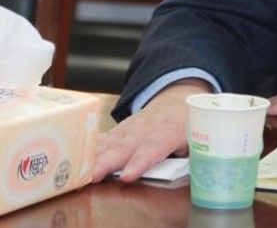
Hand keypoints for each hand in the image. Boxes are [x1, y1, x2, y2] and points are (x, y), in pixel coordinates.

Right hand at [92, 79, 211, 182]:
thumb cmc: (189, 125)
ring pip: (112, 141)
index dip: (141, 160)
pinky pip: (105, 138)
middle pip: (128, 144)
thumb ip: (189, 155)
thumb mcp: (198, 139)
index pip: (156, 145)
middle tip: (95, 175)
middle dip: (110, 160)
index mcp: (172, 129)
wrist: (177, 100)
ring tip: (81, 170)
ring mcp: (132, 126)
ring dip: (96, 156)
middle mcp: (149, 126)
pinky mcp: (120, 129)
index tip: (128, 175)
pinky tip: (77, 157)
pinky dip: (90, 148)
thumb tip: (180, 171)